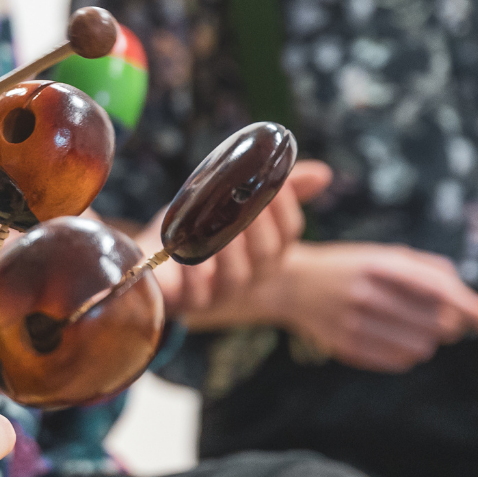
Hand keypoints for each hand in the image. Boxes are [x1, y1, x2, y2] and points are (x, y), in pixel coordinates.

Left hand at [145, 160, 332, 314]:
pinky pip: (197, 296)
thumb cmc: (199, 225)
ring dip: (229, 248)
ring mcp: (220, 292)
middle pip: (267, 255)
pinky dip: (194, 274)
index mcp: (266, 249)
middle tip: (245, 198)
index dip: (285, 208)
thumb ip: (272, 186)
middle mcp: (251, 274)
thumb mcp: (231, 199)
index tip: (274, 180)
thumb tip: (323, 174)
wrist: (154, 255)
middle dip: (259, 225)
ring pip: (237, 277)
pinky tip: (185, 249)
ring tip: (217, 224)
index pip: (289, 232)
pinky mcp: (188, 302)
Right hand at [255, 242, 477, 372]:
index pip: (440, 291)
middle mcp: (368, 293)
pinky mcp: (346, 346)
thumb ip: (431, 272)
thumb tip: (470, 303)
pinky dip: (406, 354)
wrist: (293, 284)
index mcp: (382, 265)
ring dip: (426, 341)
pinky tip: (394, 340)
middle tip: (439, 319)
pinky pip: (398, 362)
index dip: (472, 310)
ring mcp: (354, 322)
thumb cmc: (352, 267)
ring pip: (421, 347)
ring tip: (410, 327)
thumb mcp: (387, 255)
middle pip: (436, 324)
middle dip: (448, 325)